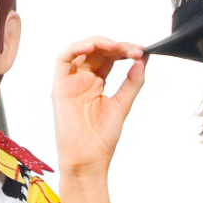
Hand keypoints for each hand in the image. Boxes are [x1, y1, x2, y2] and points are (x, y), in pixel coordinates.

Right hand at [52, 37, 150, 176]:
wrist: (89, 159)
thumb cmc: (101, 138)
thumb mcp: (123, 104)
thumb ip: (132, 82)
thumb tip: (142, 60)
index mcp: (97, 83)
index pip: (109, 57)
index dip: (124, 51)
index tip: (141, 52)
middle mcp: (82, 79)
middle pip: (97, 51)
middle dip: (116, 46)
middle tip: (133, 50)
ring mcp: (71, 82)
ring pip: (80, 50)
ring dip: (98, 43)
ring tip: (116, 46)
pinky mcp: (60, 86)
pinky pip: (63, 60)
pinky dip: (76, 49)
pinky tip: (92, 48)